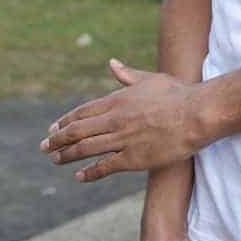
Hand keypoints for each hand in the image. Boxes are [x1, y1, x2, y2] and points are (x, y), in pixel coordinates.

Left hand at [40, 59, 203, 181]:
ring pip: (85, 149)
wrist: (196, 114)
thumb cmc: (176, 94)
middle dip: (57, 140)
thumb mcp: (150, 79)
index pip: (82, 112)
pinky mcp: (133, 159)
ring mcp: (122, 140)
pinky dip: (88, 173)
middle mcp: (115, 119)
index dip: (65, 122)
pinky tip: (79, 176)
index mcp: (118, 99)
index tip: (53, 129)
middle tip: (44, 146)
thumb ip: (127, 75)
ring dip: (66, 155)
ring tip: (55, 160)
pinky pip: (104, 167)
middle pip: (77, 131)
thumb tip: (112, 64)